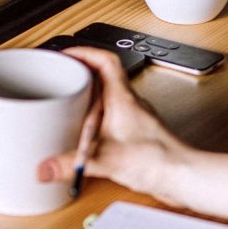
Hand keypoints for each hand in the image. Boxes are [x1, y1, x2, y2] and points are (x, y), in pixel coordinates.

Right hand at [33, 47, 227, 219]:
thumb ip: (71, 164)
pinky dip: (96, 120)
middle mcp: (130, 104)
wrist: (183, 177)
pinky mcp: (136, 135)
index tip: (65, 54)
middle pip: (104, 76)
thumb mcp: (105, 160)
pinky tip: (86, 136)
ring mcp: (134, 118)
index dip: (84, 52)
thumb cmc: (158, 160)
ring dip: (88, 98)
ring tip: (68, 106)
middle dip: (80, 75)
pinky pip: (112, 117)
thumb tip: (44, 167)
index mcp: (123, 99)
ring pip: (108, 97)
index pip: (105, 60)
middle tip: (62, 78)